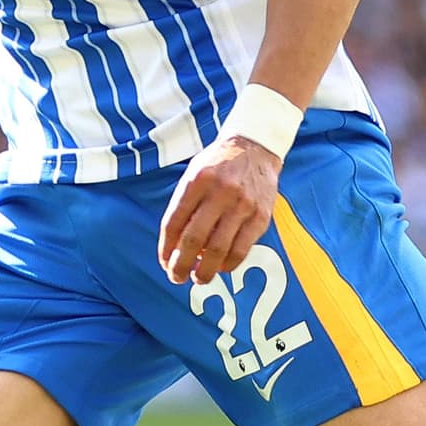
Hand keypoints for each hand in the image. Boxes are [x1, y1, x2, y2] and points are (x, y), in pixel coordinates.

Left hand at [156, 134, 281, 286]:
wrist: (256, 147)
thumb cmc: (218, 164)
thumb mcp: (194, 173)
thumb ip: (184, 205)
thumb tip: (175, 245)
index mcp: (197, 180)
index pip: (174, 222)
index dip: (166, 248)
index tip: (164, 262)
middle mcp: (220, 192)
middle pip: (194, 240)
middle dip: (182, 264)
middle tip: (176, 277)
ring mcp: (242, 205)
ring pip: (219, 249)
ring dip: (206, 270)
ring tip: (198, 278)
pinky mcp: (260, 216)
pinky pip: (242, 249)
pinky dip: (229, 264)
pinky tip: (221, 267)